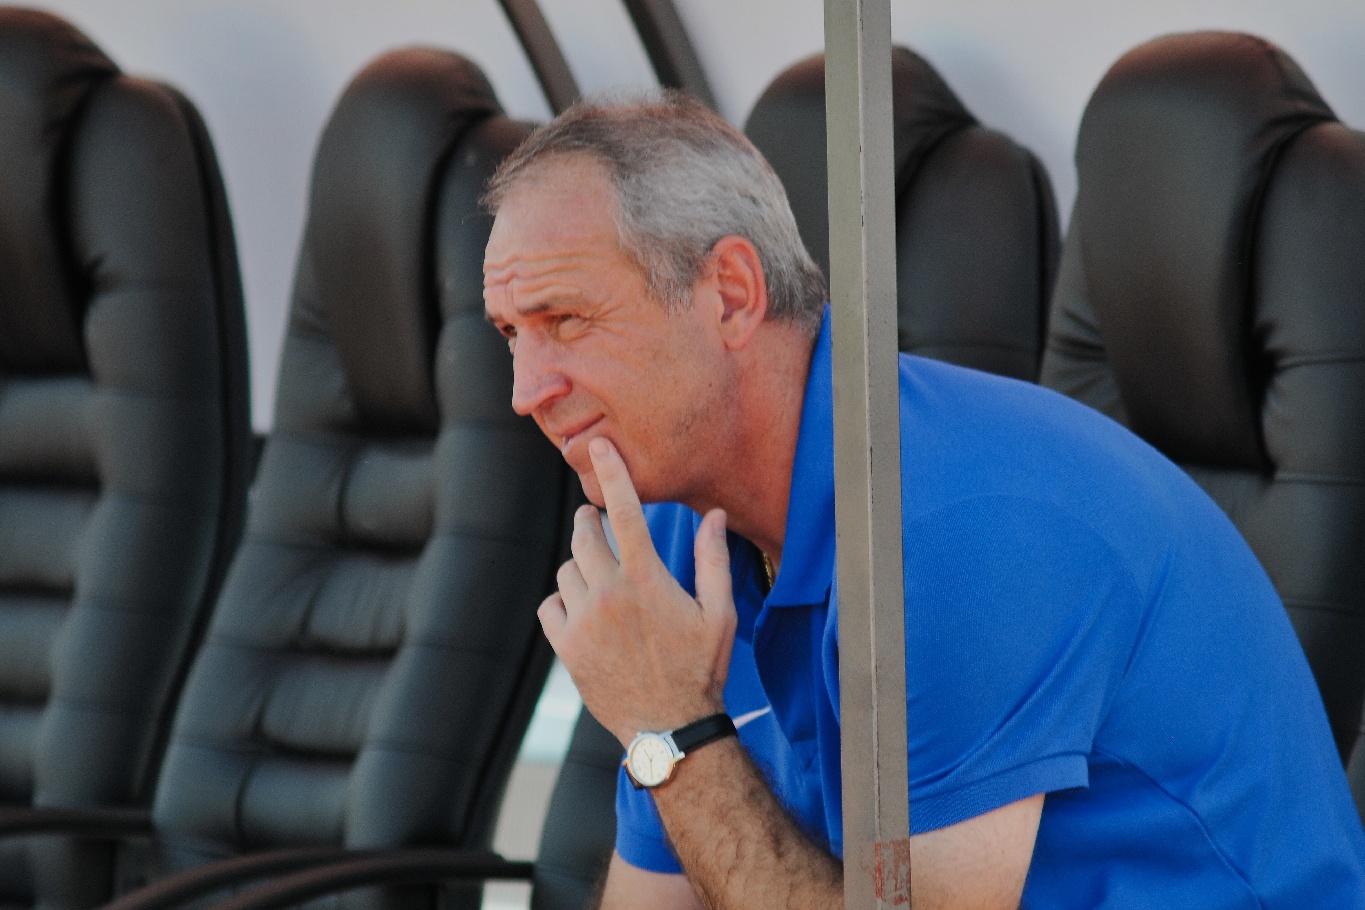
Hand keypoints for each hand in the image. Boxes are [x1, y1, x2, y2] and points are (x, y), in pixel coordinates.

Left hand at [538, 437, 737, 745]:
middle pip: (584, 536)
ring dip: (581, 567)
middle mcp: (610, 594)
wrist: (670, 728)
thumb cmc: (702, 670)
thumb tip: (714, 515)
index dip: (612, 474)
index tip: (598, 447)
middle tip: (596, 525)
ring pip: (567, 570)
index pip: (624, 512)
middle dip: (589, 524)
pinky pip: (552, 604)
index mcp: (648, 579)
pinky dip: (563, 602)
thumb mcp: (720, 614)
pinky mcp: (566, 647)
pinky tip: (584, 613)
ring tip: (601, 582)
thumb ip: (714, 560)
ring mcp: (584, 621)